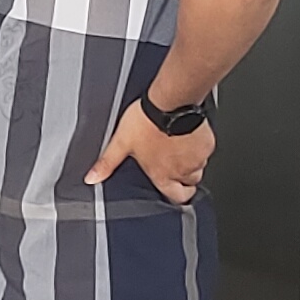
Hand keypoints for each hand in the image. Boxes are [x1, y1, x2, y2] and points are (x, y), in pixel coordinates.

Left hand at [87, 101, 218, 203]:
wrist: (171, 102)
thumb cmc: (147, 121)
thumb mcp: (121, 142)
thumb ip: (107, 163)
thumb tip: (92, 177)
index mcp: (163, 175)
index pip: (177, 198)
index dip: (177, 195)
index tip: (174, 188)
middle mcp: (183, 170)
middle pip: (190, 183)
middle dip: (184, 177)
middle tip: (172, 162)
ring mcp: (198, 158)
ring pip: (198, 167)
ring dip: (190, 160)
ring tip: (177, 145)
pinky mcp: (207, 144)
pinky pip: (206, 150)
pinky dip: (199, 145)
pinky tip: (187, 134)